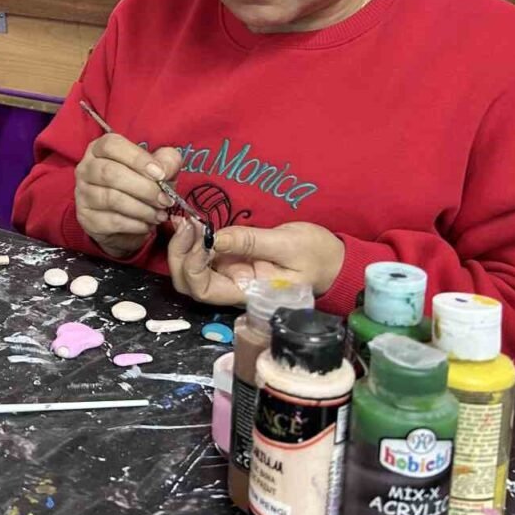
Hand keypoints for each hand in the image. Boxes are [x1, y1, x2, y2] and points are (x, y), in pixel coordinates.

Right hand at [75, 133, 180, 259]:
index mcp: (100, 149)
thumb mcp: (160, 168)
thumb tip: (164, 171)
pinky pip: (112, 221)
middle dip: (143, 188)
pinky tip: (147, 225)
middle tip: (164, 200)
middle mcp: (86, 168)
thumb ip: (166, 162)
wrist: (129, 220)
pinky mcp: (86, 218)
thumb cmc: (143, 185)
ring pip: (111, 198)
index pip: (112, 145)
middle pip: (110, 173)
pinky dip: (135, 224)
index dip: (137, 158)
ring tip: (159, 214)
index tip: (160, 174)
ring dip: (141, 209)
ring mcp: (83, 194)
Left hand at [167, 218, 344, 303]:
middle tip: (185, 224)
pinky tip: (193, 223)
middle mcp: (234, 288)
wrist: (334, 260)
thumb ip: (251, 242)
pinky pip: (204, 256)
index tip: (197, 238)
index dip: (191, 267)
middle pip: (190, 283)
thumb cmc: (318, 255)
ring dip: (183, 247)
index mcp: (249, 293)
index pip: (205, 291)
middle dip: (179, 256)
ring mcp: (231, 275)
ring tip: (187, 222)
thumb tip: (214, 237)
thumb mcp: (288, 244)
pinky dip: (193, 241)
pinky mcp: (233, 261)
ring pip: (192, 271)